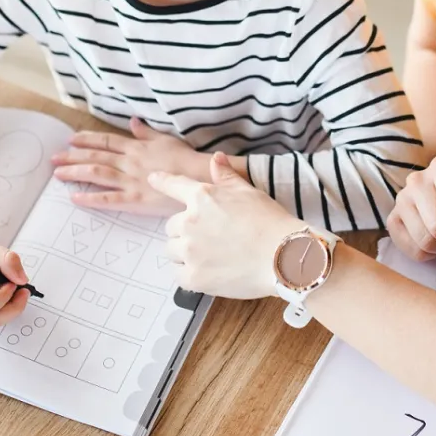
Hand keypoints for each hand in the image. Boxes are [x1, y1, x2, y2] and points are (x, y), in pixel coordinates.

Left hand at [52, 118, 209, 214]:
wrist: (198, 178)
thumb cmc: (185, 159)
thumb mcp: (166, 139)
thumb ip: (146, 132)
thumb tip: (133, 121)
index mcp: (136, 147)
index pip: (106, 141)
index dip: (87, 140)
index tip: (71, 139)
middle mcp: (129, 162)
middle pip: (95, 156)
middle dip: (72, 156)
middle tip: (53, 158)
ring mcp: (130, 180)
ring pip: (96, 173)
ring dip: (75, 172)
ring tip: (58, 174)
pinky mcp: (135, 200)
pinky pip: (108, 199)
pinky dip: (91, 198)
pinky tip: (75, 198)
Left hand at [148, 152, 303, 298]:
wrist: (283, 256)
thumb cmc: (270, 221)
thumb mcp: (248, 192)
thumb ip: (226, 176)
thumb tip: (215, 157)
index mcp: (202, 197)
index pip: (172, 185)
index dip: (161, 181)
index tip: (152, 178)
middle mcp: (189, 222)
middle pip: (172, 226)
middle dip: (186, 230)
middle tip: (210, 237)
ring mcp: (189, 251)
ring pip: (172, 250)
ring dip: (184, 252)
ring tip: (209, 256)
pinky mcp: (193, 277)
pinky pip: (179, 274)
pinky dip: (189, 273)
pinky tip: (208, 272)